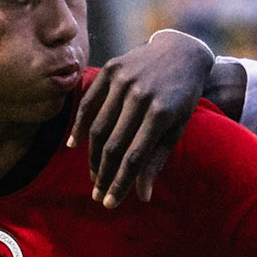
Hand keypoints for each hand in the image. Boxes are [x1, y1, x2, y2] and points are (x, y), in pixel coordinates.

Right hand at [67, 32, 213, 208]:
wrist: (181, 52)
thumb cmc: (182, 98)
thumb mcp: (176, 129)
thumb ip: (156, 160)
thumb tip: (142, 196)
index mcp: (161, 113)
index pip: (134, 157)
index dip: (120, 183)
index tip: (111, 203)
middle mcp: (140, 95)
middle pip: (113, 145)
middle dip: (104, 175)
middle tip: (98, 195)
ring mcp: (123, 80)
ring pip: (98, 127)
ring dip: (93, 157)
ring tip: (93, 176)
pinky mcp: (111, 68)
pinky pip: (89, 102)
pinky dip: (80, 124)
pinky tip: (74, 144)